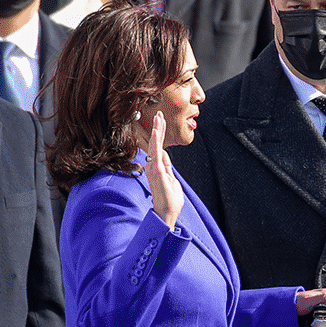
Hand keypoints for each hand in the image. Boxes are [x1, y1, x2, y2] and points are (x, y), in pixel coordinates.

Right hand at [147, 111, 183, 228]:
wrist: (167, 213)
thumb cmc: (170, 201)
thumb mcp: (172, 182)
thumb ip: (169, 172)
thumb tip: (167, 165)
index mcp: (158, 168)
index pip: (159, 147)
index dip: (160, 134)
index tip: (160, 122)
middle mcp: (153, 166)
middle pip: (156, 143)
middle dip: (158, 127)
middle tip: (159, 114)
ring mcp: (154, 167)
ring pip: (155, 144)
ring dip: (157, 129)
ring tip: (158, 116)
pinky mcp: (156, 170)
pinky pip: (155, 152)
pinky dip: (156, 140)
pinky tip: (157, 130)